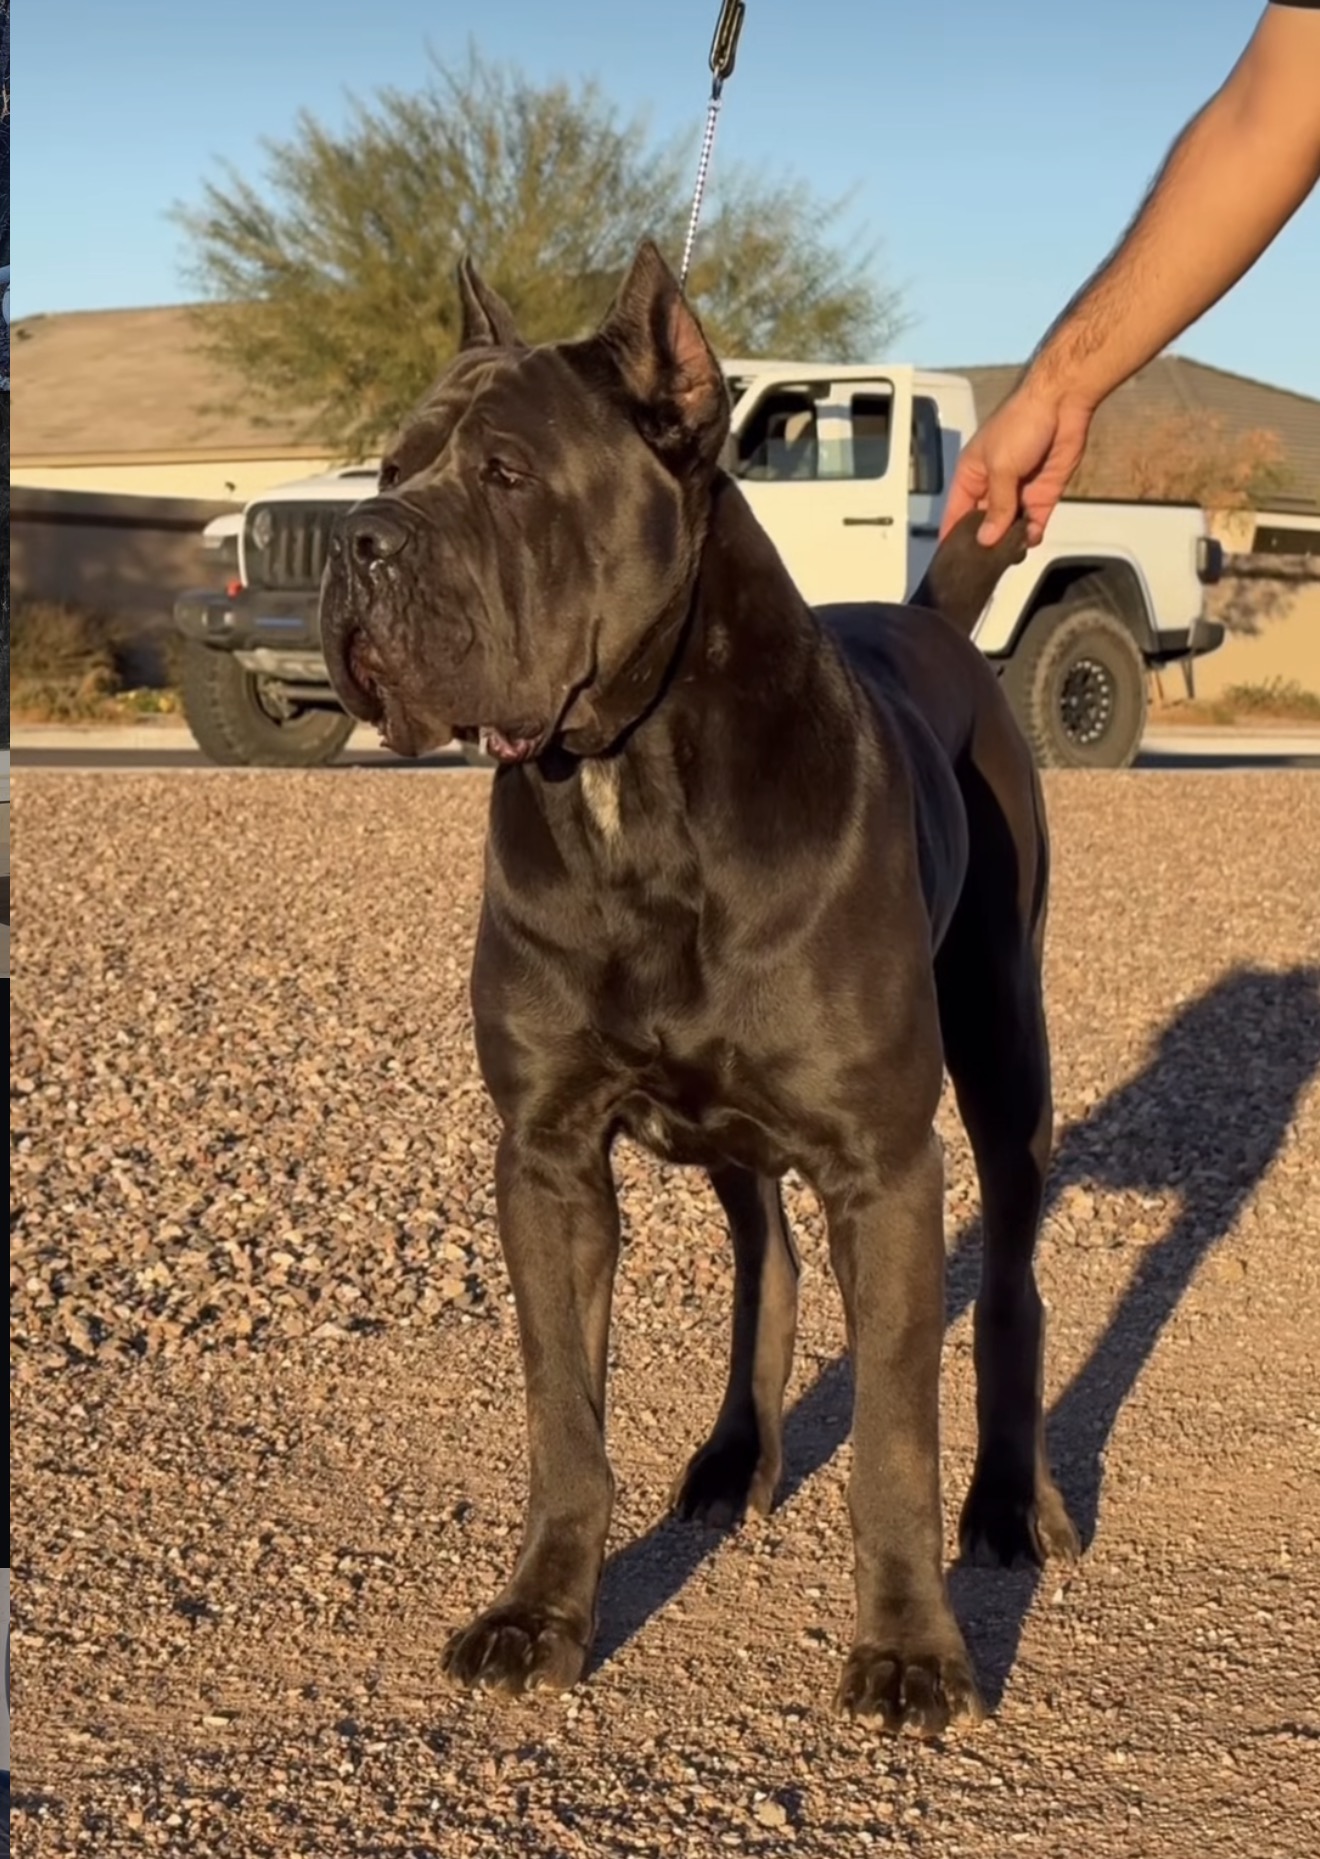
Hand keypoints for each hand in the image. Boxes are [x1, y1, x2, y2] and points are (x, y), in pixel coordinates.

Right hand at [940, 387, 1094, 546]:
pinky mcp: (1041, 496)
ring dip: (1009, 542)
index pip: (955, 514)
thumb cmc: (1021, 423)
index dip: (951, 538)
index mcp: (971, 477)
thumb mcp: (1000, 466)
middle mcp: (992, 488)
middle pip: (982, 526)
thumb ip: (996, 506)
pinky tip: (1029, 539)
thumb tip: (985, 539)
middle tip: (984, 566)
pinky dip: (1030, 534)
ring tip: (1010, 554)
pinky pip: (1032, 523)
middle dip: (984, 544)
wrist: (1062, 404)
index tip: (951, 562)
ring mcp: (1017, 494)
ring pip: (1008, 529)